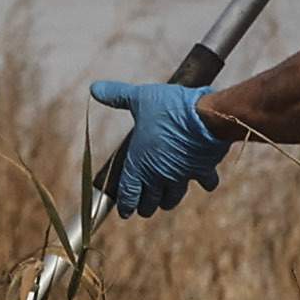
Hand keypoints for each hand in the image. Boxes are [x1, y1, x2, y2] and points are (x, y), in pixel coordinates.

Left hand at [85, 79, 232, 217]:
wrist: (205, 116)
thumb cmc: (168, 108)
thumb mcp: (139, 98)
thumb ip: (117, 96)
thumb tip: (94, 88)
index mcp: (140, 163)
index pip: (129, 193)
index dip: (126, 204)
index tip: (126, 212)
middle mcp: (159, 175)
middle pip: (151, 202)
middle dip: (146, 206)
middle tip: (144, 208)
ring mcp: (182, 175)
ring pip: (173, 198)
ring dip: (169, 201)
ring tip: (166, 201)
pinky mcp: (202, 170)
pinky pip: (204, 183)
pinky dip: (204, 183)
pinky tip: (204, 181)